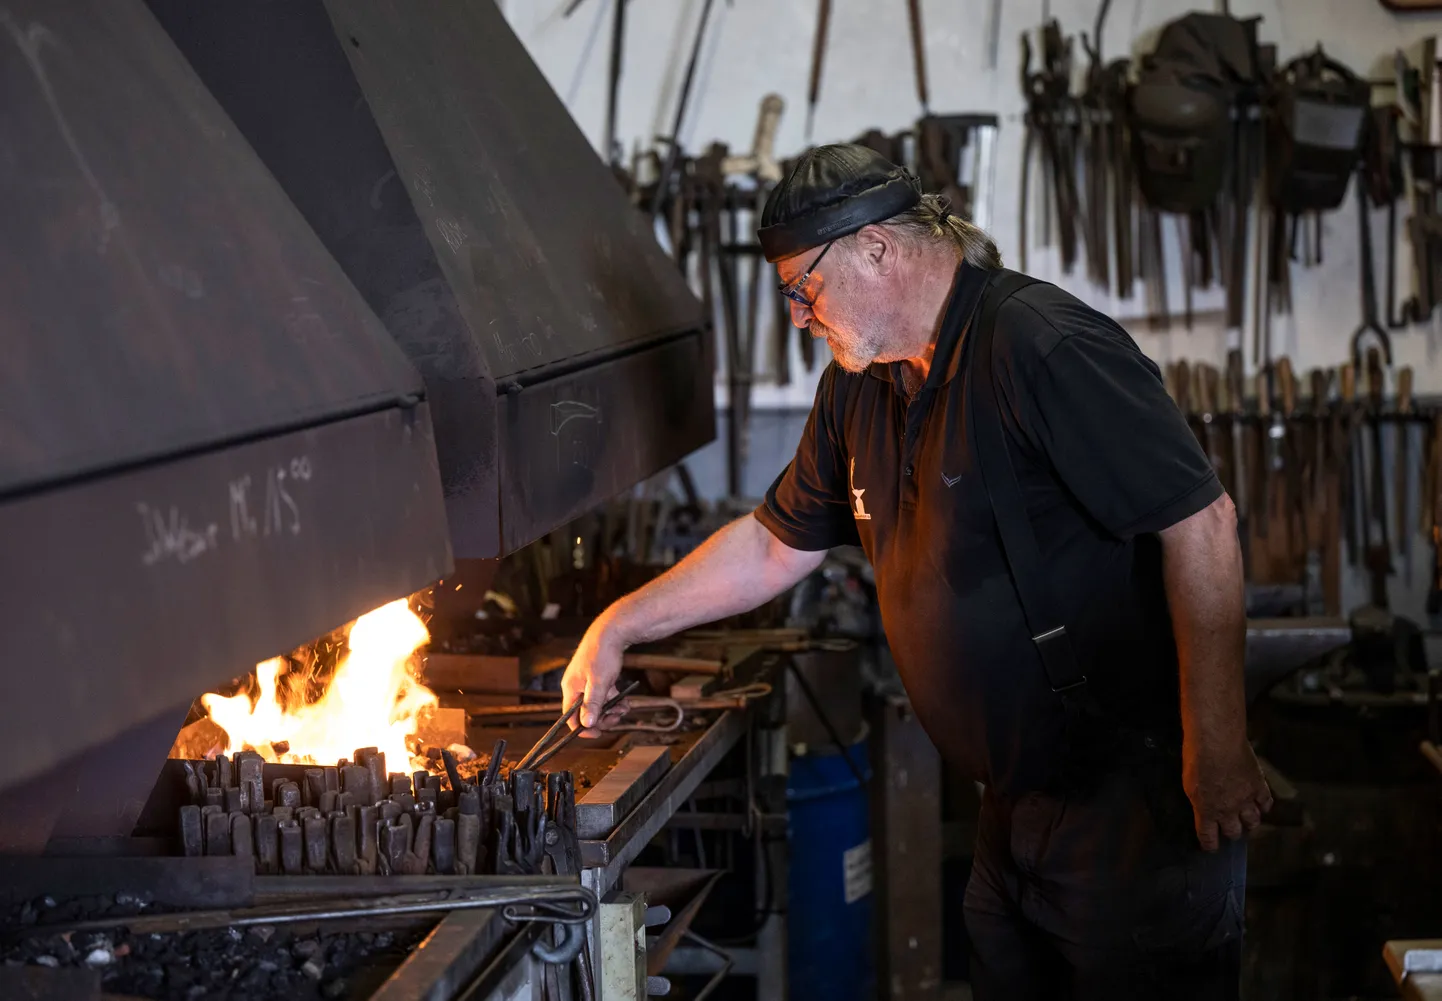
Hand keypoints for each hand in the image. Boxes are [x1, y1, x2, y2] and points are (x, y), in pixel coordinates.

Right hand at [559, 618, 630, 735]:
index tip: (598, 734)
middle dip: (602, 718)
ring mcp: (587, 682)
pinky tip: (625, 702)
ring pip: (597, 705)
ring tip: (624, 709)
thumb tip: (586, 724)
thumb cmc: (602, 655)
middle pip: (585, 712)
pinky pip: (604, 696)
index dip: (583, 728)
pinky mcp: (597, 678)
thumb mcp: (598, 682)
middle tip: (617, 718)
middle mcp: (576, 687)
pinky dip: (614, 701)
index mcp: (570, 688)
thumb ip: (592, 704)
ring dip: (611, 710)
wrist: (612, 631)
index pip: (570, 717)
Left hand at [1182, 737, 1272, 851]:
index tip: (1211, 848)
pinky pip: (1266, 803)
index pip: (1208, 837)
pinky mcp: (1259, 786)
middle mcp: (1227, 810)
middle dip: (1231, 832)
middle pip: (1234, 832)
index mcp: (1206, 811)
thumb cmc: (1196, 758)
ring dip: (1249, 822)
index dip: (1210, 845)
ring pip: (1253, 821)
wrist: (1217, 741)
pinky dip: (1264, 806)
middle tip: (1230, 829)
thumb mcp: (1188, 783)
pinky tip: (1261, 805)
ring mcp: (1245, 799)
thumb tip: (1202, 805)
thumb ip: (1197, 799)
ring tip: (1247, 820)